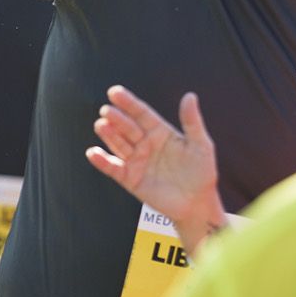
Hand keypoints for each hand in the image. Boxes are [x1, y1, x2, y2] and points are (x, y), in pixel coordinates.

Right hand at [87, 86, 224, 247]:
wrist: (197, 203)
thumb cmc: (202, 172)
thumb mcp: (201, 145)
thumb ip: (192, 121)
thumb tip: (189, 95)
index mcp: (160, 132)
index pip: (142, 114)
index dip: (129, 103)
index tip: (115, 92)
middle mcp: (146, 144)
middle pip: (128, 127)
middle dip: (117, 119)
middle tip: (106, 111)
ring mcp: (137, 161)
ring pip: (118, 144)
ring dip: (109, 135)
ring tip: (101, 125)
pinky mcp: (130, 179)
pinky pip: (113, 168)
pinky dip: (102, 161)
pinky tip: (93, 152)